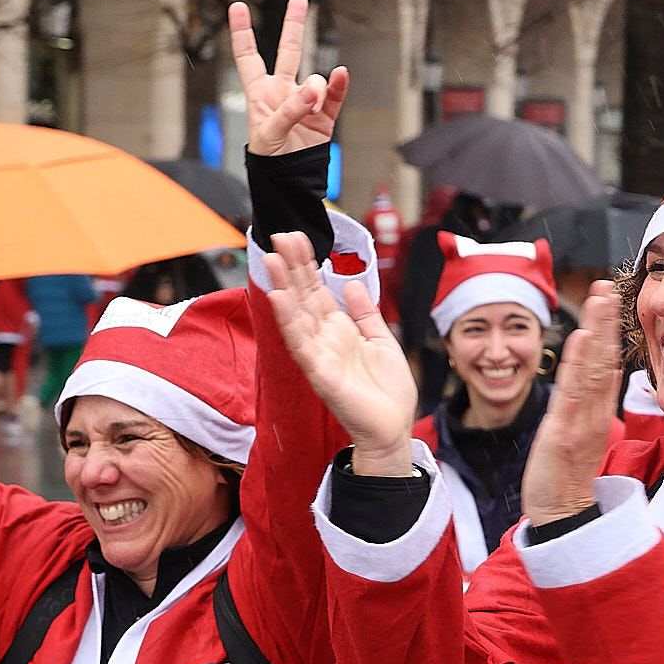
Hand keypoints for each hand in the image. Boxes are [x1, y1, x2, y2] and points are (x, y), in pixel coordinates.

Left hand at [231, 0, 349, 155]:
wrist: (290, 181)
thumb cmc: (269, 157)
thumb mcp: (270, 133)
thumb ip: (291, 109)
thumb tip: (314, 88)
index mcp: (258, 92)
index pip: (247, 56)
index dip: (242, 32)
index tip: (238, 6)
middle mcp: (282, 91)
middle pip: (288, 51)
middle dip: (293, 25)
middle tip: (300, 0)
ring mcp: (305, 102)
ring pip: (314, 78)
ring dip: (316, 86)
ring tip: (313, 103)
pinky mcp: (325, 116)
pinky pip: (334, 96)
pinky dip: (339, 86)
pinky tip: (341, 76)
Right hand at [265, 232, 418, 475]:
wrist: (393, 428)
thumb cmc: (388, 391)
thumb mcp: (382, 341)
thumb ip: (366, 314)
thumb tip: (354, 285)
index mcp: (339, 330)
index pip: (317, 291)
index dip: (307, 264)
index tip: (297, 238)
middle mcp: (324, 339)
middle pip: (303, 296)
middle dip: (292, 266)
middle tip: (279, 235)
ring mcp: (319, 355)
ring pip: (296, 314)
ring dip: (283, 286)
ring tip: (271, 259)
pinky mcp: (320, 373)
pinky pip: (301, 343)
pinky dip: (289, 321)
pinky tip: (280, 299)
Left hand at [524, 280, 622, 524]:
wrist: (562, 515)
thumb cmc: (567, 477)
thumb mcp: (582, 436)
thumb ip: (590, 406)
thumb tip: (604, 375)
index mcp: (598, 413)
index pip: (608, 365)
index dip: (609, 332)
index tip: (610, 300)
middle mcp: (593, 413)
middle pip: (605, 360)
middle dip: (606, 322)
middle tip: (608, 287)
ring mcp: (580, 422)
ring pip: (593, 370)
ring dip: (596, 331)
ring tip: (599, 299)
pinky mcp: (563, 433)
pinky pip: (573, 393)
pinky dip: (578, 363)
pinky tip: (581, 338)